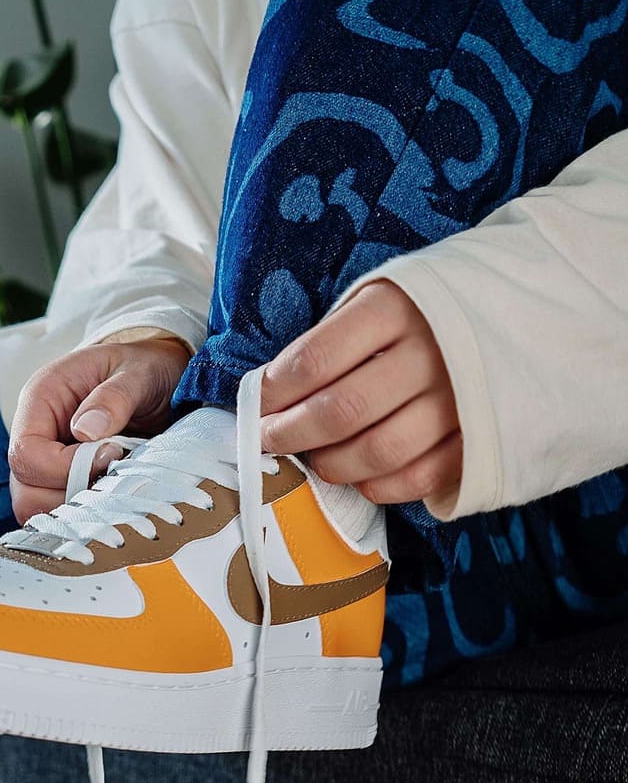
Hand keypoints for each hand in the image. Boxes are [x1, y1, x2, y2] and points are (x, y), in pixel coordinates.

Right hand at [8, 335, 188, 524]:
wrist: (158, 381)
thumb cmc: (144, 370)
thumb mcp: (138, 373)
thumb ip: (115, 397)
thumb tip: (85, 430)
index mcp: (41, 398)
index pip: (26, 453)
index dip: (63, 468)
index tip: (109, 457)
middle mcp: (35, 434)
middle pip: (24, 490)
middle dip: (69, 495)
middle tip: (113, 479)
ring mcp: (45, 462)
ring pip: (37, 508)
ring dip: (77, 509)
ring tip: (115, 488)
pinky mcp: (61, 483)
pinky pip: (58, 513)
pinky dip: (84, 516)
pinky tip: (111, 498)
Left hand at [260, 279, 461, 504]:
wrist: (526, 308)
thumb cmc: (430, 309)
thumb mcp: (382, 296)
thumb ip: (333, 340)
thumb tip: (271, 394)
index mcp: (397, 307)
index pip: (315, 360)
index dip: (274, 392)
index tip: (256, 406)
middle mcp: (430, 352)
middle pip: (340, 412)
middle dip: (290, 435)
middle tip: (269, 440)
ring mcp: (459, 399)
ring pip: (376, 452)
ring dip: (331, 465)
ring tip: (316, 458)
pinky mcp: (479, 438)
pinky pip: (415, 479)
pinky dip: (376, 486)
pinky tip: (360, 475)